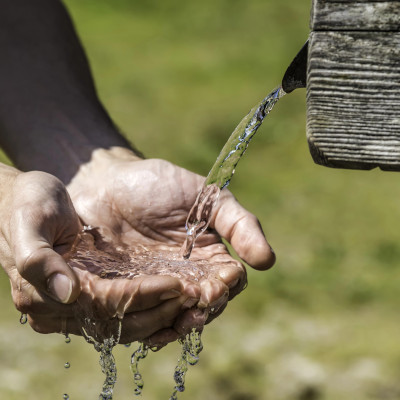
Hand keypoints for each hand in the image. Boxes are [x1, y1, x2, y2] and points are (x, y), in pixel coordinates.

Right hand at [0, 167, 197, 343]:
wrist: (26, 199)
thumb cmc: (27, 203)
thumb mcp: (30, 219)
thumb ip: (39, 258)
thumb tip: (68, 293)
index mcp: (44, 293)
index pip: (104, 304)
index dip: (141, 296)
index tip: (175, 283)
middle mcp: (63, 308)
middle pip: (121, 323)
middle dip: (160, 310)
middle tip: (196, 294)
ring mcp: (80, 303)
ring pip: (129, 323)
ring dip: (164, 314)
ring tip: (198, 299)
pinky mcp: (95, 294)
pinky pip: (129, 311)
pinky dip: (155, 307)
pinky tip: (180, 297)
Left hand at [68, 147, 274, 344]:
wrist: (107, 182)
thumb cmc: (159, 185)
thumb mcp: (206, 197)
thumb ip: (239, 224)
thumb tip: (268, 261)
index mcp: (209, 255)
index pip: (228, 282)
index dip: (224, 288)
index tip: (215, 287)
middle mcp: (186, 275)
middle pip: (203, 306)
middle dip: (201, 312)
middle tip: (193, 311)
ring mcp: (157, 285)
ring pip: (175, 317)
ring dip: (176, 325)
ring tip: (171, 326)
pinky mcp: (129, 292)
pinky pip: (142, 317)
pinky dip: (148, 327)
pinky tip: (149, 333)